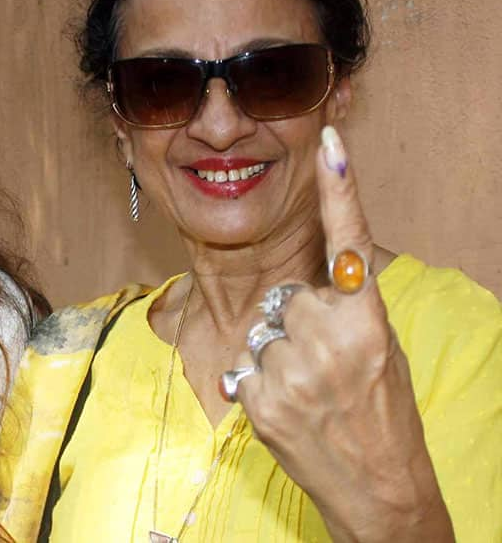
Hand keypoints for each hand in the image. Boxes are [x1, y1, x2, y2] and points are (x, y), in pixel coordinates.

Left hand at [233, 126, 452, 542]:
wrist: (378, 484)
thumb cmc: (380, 410)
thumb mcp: (380, 351)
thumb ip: (346, 312)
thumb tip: (307, 289)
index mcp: (368, 320)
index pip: (349, 243)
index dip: (339, 190)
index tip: (330, 142)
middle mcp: (331, 337)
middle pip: (286, 299)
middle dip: (297, 326)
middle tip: (325, 367)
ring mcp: (293, 368)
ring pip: (263, 334)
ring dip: (277, 358)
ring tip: (310, 393)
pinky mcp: (261, 397)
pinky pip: (246, 368)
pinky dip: (259, 386)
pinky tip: (290, 410)